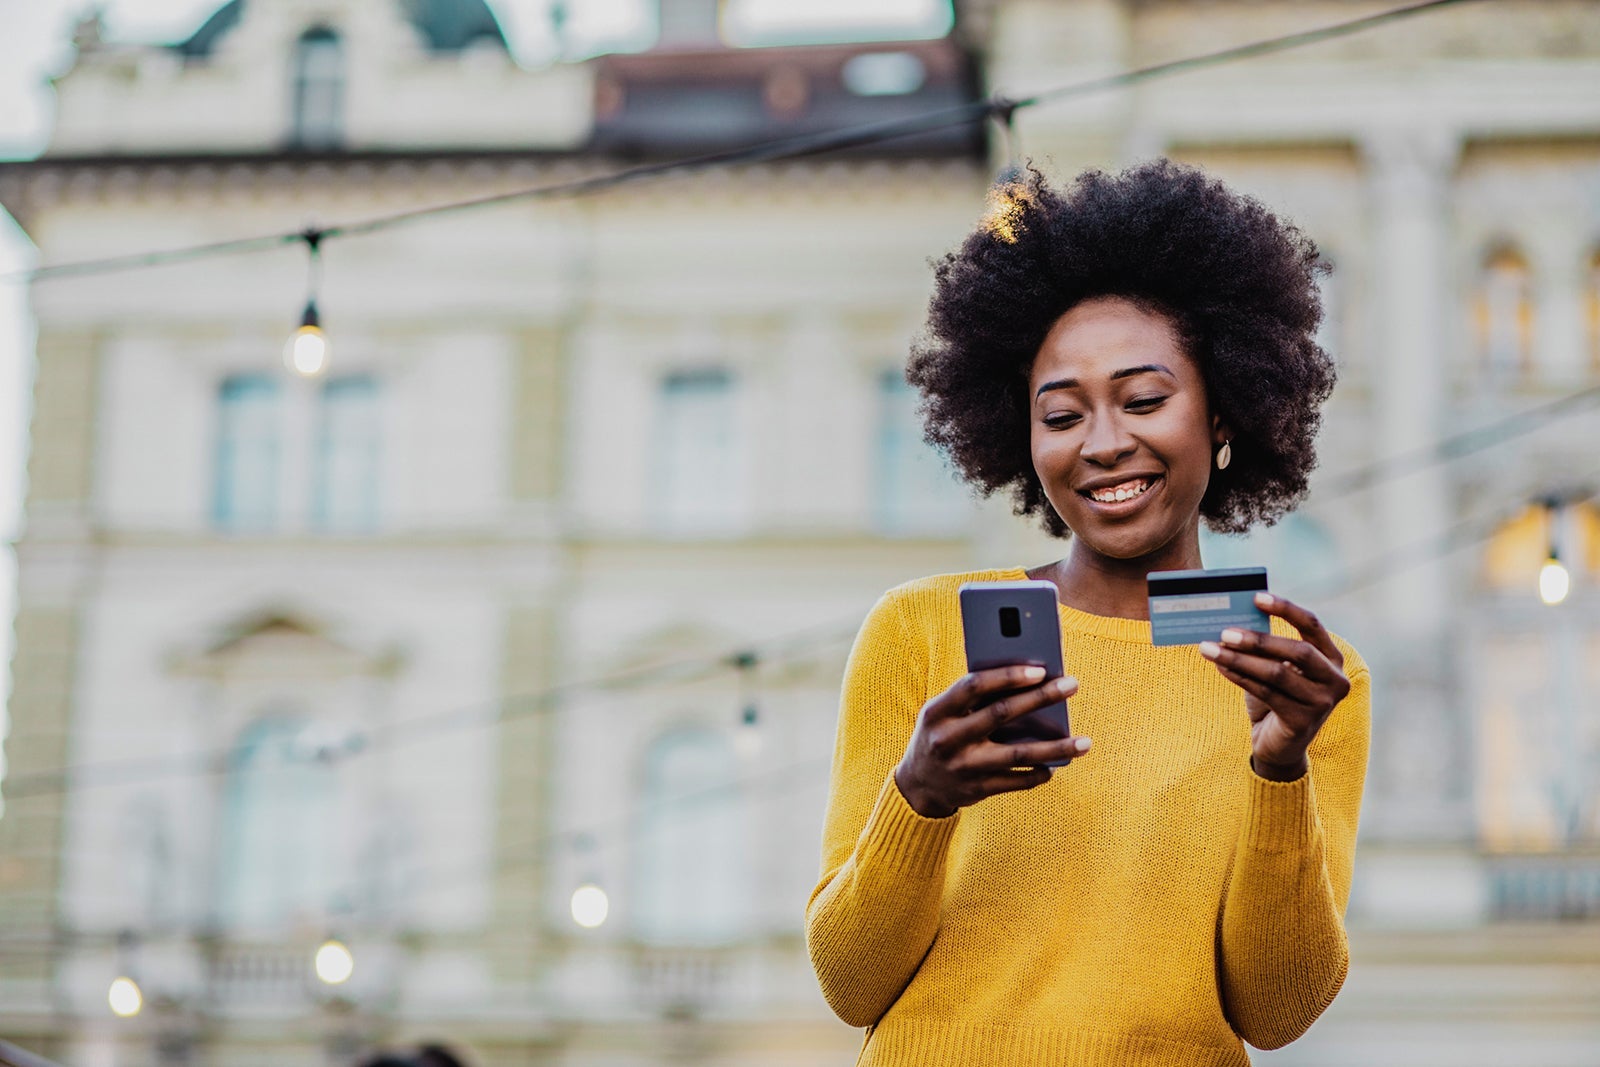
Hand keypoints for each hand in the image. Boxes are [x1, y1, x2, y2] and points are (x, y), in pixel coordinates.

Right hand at [894, 665, 1089, 817]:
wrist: (917, 784)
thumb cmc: (940, 733)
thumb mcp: (942, 712)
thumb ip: (972, 698)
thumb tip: (1026, 680)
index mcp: (937, 712)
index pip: (974, 686)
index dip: (1007, 676)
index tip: (1039, 668)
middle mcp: (949, 739)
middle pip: (1002, 713)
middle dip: (1040, 696)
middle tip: (1072, 684)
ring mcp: (964, 767)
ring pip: (1018, 753)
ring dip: (1055, 747)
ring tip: (1085, 741)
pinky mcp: (978, 790)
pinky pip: (1017, 781)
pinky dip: (1039, 772)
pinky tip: (1056, 764)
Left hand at [1199, 593, 1349, 781]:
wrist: (1279, 746)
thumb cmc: (1276, 698)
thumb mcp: (1277, 668)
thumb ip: (1267, 648)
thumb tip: (1234, 620)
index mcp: (1332, 658)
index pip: (1312, 625)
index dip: (1286, 609)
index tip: (1256, 597)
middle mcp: (1335, 680)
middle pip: (1298, 650)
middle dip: (1259, 639)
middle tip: (1225, 631)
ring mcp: (1322, 703)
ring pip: (1277, 673)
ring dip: (1239, 659)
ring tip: (1210, 649)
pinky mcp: (1302, 722)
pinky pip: (1265, 693)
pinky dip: (1240, 677)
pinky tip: (1221, 667)